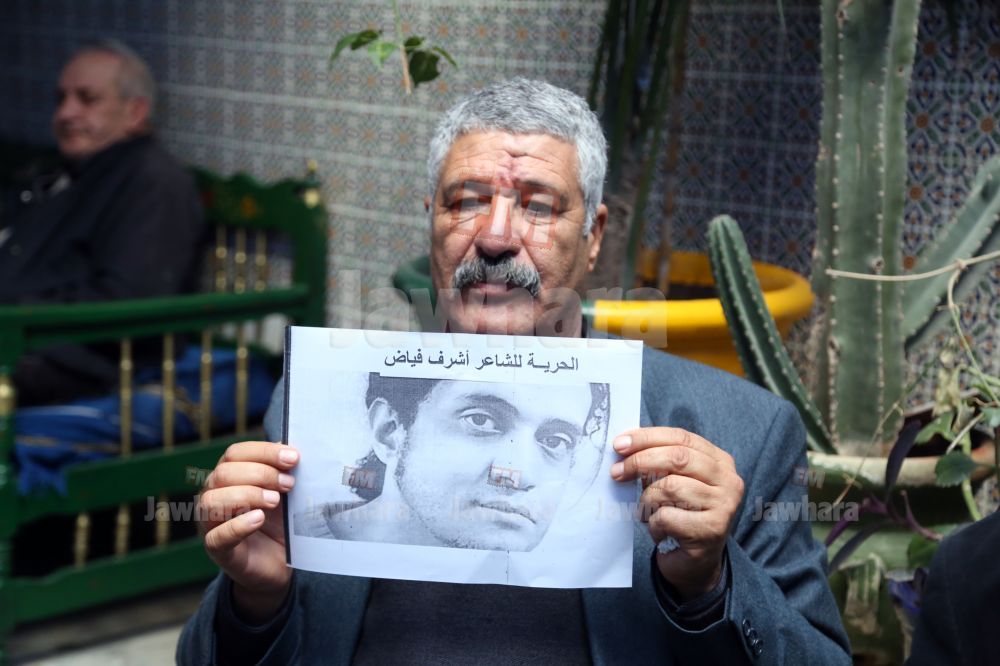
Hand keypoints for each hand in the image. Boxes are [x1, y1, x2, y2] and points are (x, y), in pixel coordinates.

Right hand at [198, 441, 298, 622]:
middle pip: (223, 473)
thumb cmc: (280, 521)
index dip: (264, 452)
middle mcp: (214, 496)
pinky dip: (237, 525)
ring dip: (247, 495)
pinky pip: (217, 537)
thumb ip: (284, 472)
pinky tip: (259, 519)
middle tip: (288, 484)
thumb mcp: (285, 493)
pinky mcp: (218, 551)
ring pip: (212, 501)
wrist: (282, 563)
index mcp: (228, 476)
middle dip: (260, 474)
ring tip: (275, 501)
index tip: (293, 458)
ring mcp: (211, 524)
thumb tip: (293, 451)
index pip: (235, 453)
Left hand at [610, 427, 743, 599]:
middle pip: (678, 458)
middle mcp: (728, 481)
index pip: (681, 437)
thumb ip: (658, 462)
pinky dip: (653, 524)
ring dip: (647, 500)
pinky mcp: (711, 530)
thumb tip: (624, 447)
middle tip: (617, 472)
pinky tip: (660, 531)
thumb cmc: (680, 516)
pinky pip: (667, 517)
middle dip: (640, 461)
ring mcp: (724, 506)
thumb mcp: (672, 482)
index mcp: (719, 461)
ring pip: (670, 487)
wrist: (695, 564)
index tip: (619, 444)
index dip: (647, 438)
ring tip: (647, 512)